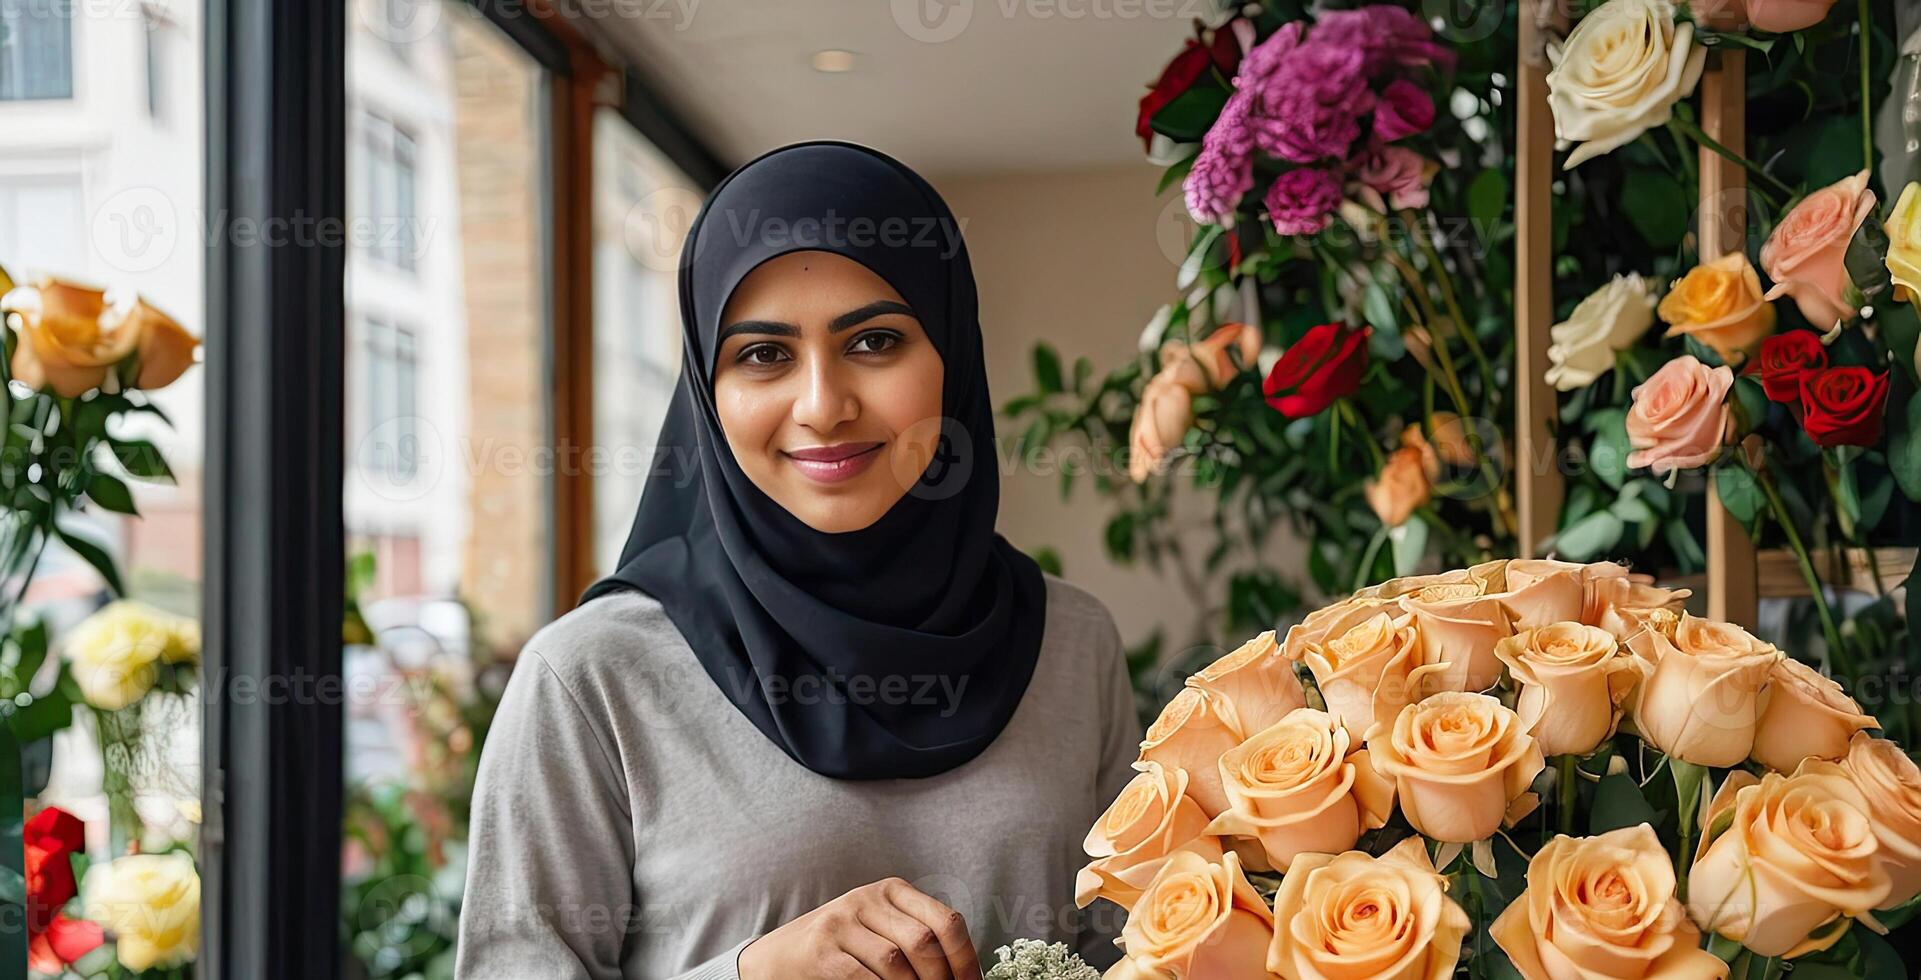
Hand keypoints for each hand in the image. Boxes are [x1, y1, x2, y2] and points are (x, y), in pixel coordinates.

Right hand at [735, 876, 981, 979]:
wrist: (778, 957)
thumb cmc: (841, 949)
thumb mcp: (879, 929)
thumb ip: (915, 939)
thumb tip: (961, 976)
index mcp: (892, 890)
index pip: (946, 921)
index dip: (966, 959)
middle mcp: (868, 898)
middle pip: (924, 942)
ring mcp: (842, 921)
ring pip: (896, 962)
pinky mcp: (821, 949)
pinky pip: (864, 977)